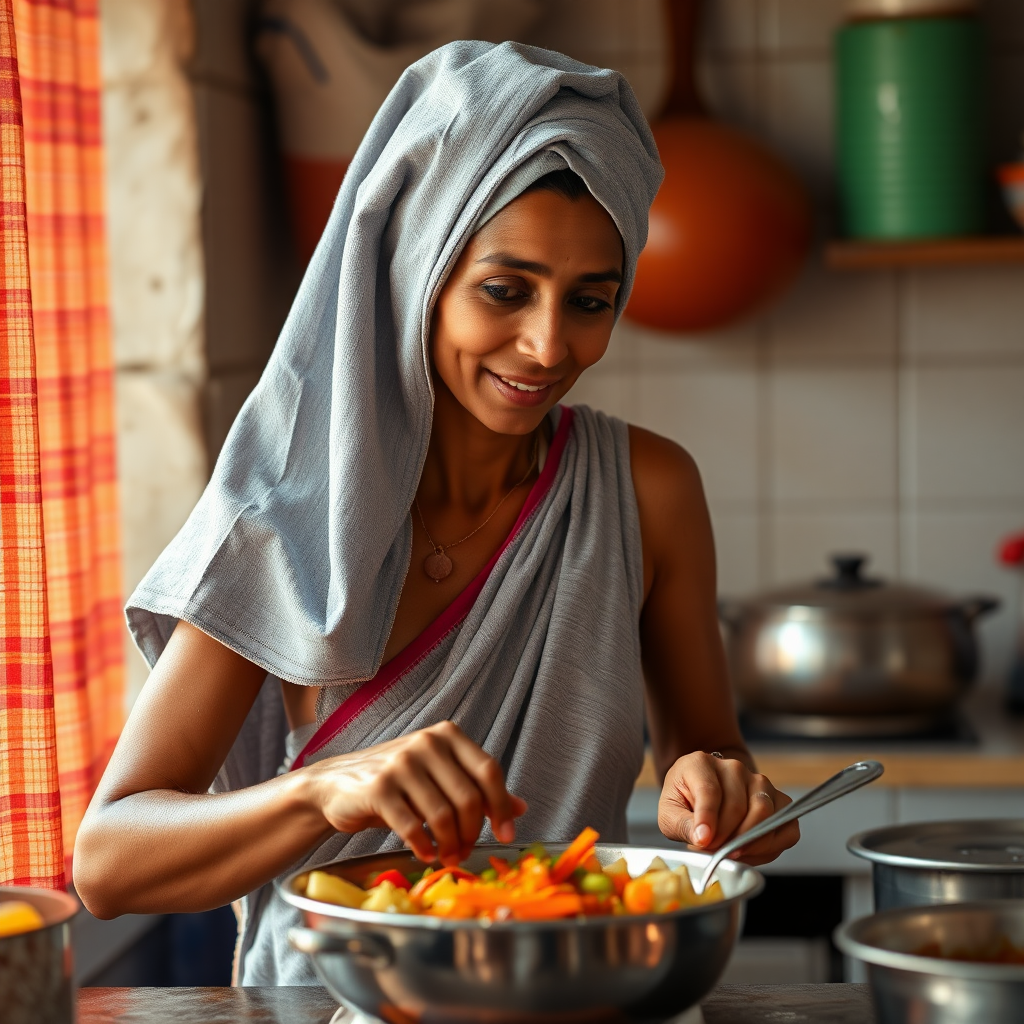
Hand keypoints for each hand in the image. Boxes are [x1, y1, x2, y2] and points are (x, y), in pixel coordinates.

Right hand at [302, 721, 527, 865]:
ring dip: (450, 845)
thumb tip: (521, 808)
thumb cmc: (397, 782)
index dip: (501, 806)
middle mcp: (426, 743)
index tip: (506, 834)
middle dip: (472, 833)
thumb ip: (477, 789)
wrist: (336, 784)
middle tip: (465, 852)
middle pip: (469, 797)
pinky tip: (424, 853)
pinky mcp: (379, 788)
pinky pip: (412, 826)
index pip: (489, 770)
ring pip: (443, 815)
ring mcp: (401, 763)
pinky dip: (423, 846)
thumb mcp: (440, 778)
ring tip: (447, 856)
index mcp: (447, 735)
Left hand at [657, 751, 798, 865]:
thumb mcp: (669, 813)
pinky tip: (750, 851)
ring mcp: (760, 782)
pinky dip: (770, 846)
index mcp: (700, 764)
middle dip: (726, 837)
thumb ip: (682, 825)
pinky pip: (785, 826)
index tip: (703, 840)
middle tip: (713, 851)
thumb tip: (703, 838)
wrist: (700, 795)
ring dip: (748, 841)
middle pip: (738, 805)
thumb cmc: (684, 802)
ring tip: (729, 852)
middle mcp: (734, 768)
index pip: (709, 791)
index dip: (708, 819)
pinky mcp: (779, 800)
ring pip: (765, 813)